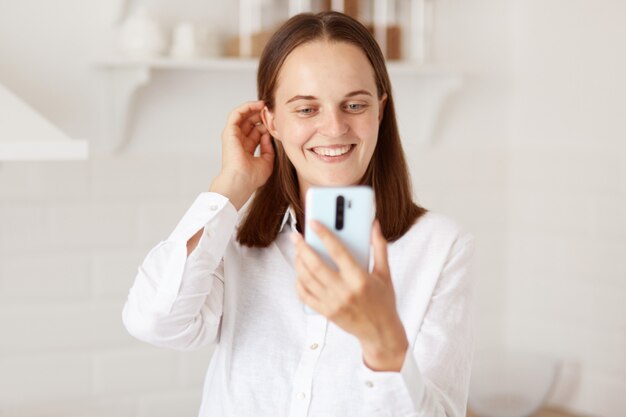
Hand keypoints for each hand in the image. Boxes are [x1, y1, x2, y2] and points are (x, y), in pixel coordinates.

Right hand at [210, 100, 274, 209]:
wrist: (240, 183)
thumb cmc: (251, 178)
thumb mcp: (266, 162)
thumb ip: (268, 149)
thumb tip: (268, 135)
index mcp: (246, 149)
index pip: (257, 132)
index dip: (267, 125)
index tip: (278, 121)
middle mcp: (239, 141)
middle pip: (251, 122)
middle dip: (262, 115)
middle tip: (273, 109)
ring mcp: (233, 136)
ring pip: (243, 116)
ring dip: (255, 108)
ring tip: (267, 104)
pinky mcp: (229, 131)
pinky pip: (237, 114)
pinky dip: (247, 107)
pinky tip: (258, 105)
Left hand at [293, 220, 408, 370]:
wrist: (380, 333)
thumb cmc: (384, 301)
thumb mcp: (384, 274)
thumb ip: (379, 248)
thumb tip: (374, 226)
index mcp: (359, 279)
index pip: (338, 252)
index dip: (324, 235)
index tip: (314, 223)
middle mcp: (344, 291)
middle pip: (316, 265)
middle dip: (303, 248)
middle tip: (297, 237)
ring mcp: (333, 303)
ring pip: (307, 279)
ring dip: (299, 263)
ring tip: (298, 251)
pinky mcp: (326, 312)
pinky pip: (305, 295)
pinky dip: (299, 282)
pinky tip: (300, 273)